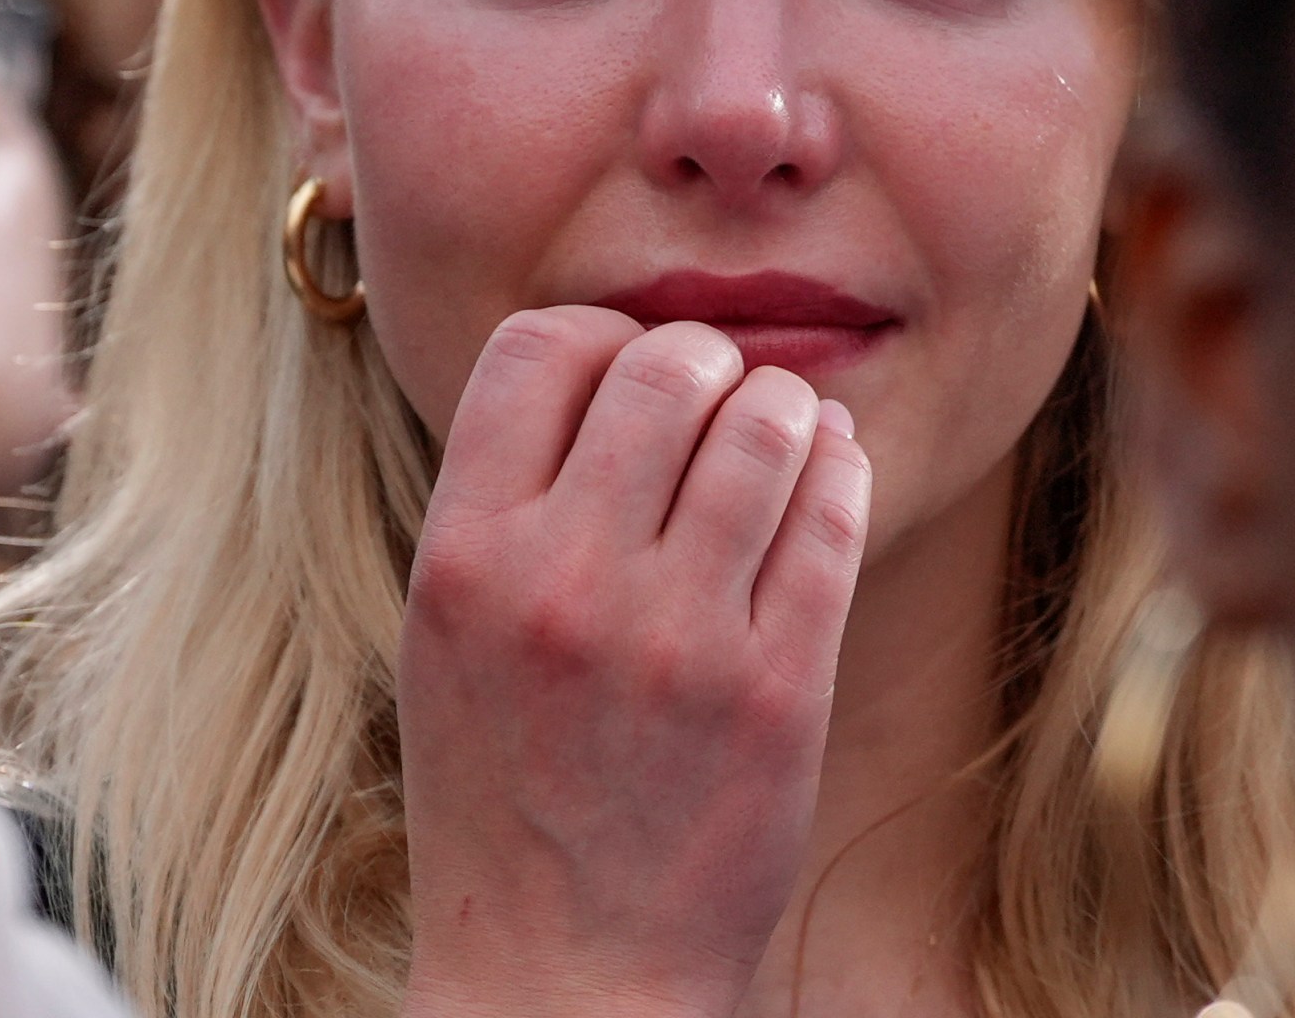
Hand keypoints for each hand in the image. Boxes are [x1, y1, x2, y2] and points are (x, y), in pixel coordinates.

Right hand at [397, 308, 870, 1017]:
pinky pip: (833, 517)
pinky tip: (828, 479)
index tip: (633, 379)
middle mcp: (563, 582)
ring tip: (786, 440)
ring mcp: (676, 635)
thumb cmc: (509, 796)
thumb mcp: (452, 637)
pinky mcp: (776, 686)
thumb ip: (514, 504)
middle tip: (723, 407)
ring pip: (769, 424)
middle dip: (712, 367)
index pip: (544, 347)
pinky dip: (841, 472)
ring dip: (790, 413)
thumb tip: (619, 362)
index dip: (605, 340)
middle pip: (669, 365)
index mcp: (463, 557)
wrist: (564, 974)